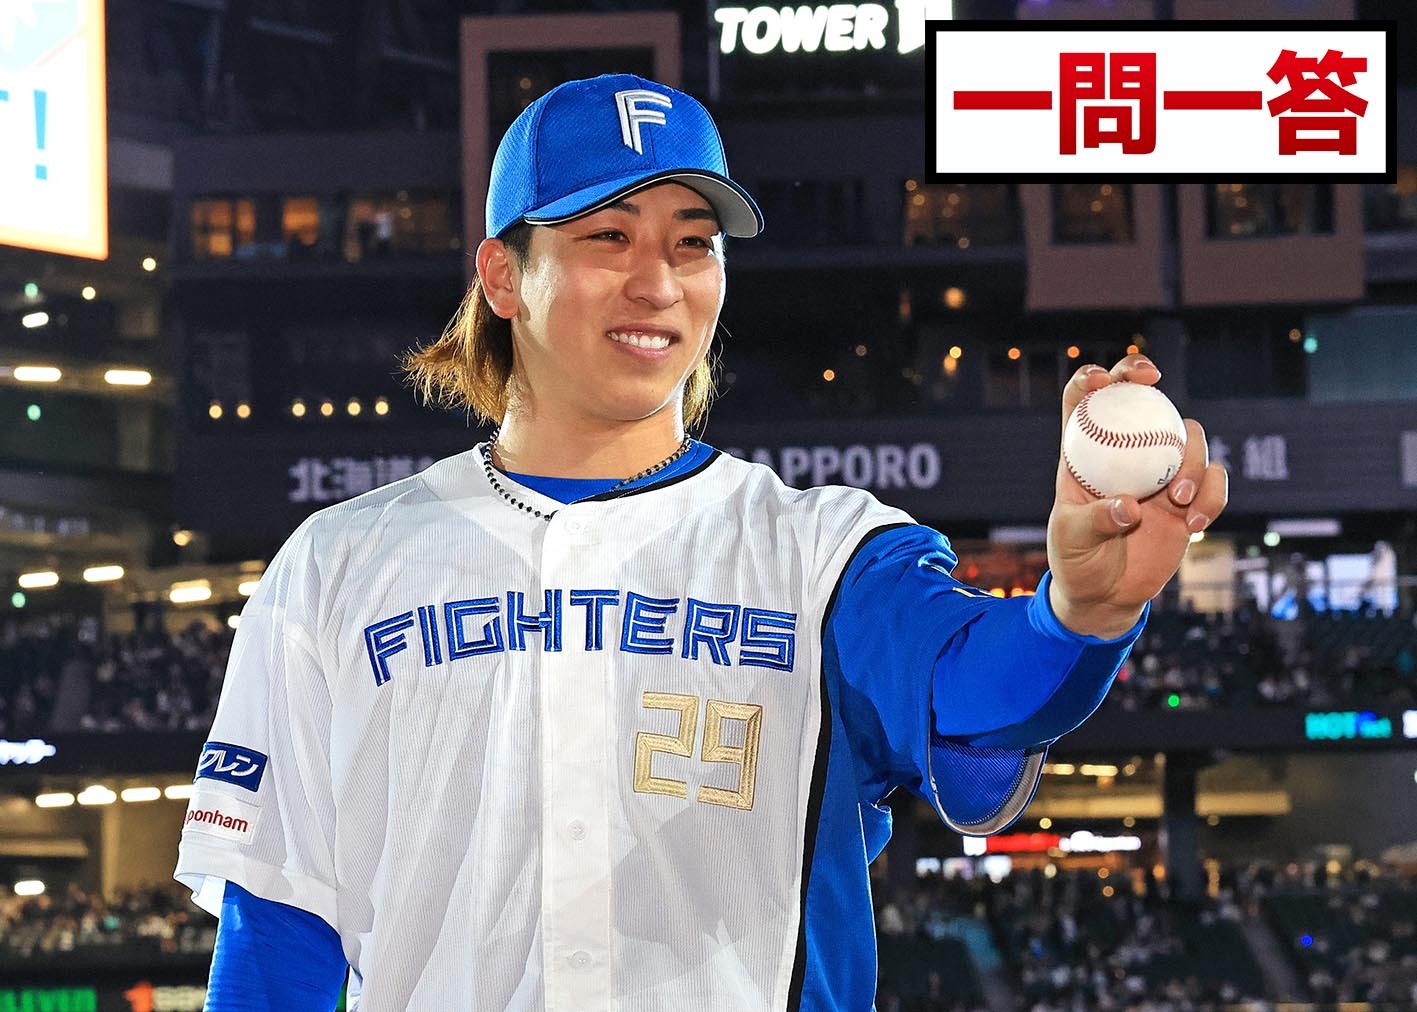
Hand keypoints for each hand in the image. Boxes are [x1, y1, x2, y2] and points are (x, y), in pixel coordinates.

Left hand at [1046, 355, 1228, 637]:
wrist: (1104, 595)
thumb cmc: (1076, 560)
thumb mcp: (1071, 540)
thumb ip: (1095, 520)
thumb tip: (1129, 506)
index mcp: (1086, 455)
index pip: (1084, 402)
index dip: (1092, 379)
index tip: (1103, 379)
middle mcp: (1126, 455)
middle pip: (1140, 399)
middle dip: (1143, 377)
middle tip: (1153, 380)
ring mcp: (1161, 473)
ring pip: (1188, 439)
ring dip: (1193, 460)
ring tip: (1179, 500)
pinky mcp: (1190, 500)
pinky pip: (1215, 482)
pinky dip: (1213, 497)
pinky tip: (1196, 525)